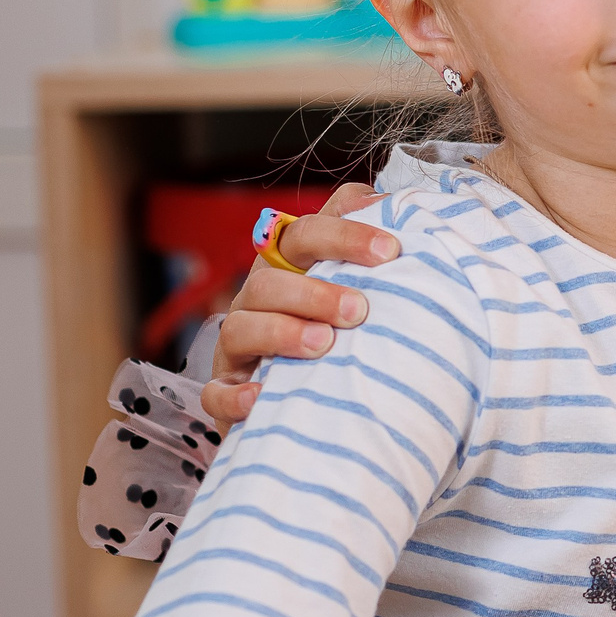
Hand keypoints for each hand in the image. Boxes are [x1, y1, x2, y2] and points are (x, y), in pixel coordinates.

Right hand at [201, 183, 396, 426]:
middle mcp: (259, 304)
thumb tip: (399, 209)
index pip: (304, 235)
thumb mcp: (364, 294)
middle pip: (267, 282)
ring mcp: (238, 349)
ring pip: (239, 328)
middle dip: (313, 292)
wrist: (325, 407)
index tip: (390, 250)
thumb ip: (376, 254)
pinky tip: (262, 397)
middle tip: (358, 310)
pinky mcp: (226, 395)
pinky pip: (217, 393)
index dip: (344, 235)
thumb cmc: (348, 339)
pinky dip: (234, 395)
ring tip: (323, 344)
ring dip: (281, 333)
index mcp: (290, 271)